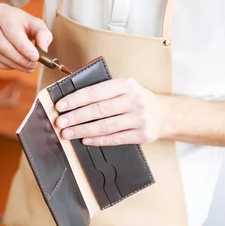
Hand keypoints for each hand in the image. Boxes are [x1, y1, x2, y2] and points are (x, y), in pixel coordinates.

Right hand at [0, 3, 51, 72]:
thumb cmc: (19, 24)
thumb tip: (42, 51)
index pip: (12, 32)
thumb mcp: (35, 24)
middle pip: (2, 45)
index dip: (23, 47)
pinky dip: (3, 66)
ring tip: (26, 67)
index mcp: (1, 11)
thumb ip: (43, 35)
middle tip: (32, 66)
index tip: (35, 58)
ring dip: (13, 64)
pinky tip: (13, 65)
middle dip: (19, 59)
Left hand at [53, 78, 169, 145]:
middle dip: (76, 117)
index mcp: (126, 84)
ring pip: (105, 126)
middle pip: (98, 110)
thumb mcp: (123, 88)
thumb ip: (101, 91)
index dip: (75, 100)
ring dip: (83, 130)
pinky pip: (115, 138)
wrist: (164, 113)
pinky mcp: (142, 134)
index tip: (60, 106)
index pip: (95, 92)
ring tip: (68, 133)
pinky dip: (98, 140)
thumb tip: (71, 100)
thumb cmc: (135, 99)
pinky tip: (85, 140)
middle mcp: (134, 100)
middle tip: (60, 122)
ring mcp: (140, 118)